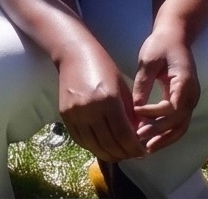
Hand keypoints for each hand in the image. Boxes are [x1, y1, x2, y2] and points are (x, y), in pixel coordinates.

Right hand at [55, 39, 143, 164]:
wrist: (74, 54)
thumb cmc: (103, 67)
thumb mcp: (123, 89)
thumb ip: (130, 114)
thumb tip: (137, 137)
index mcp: (108, 99)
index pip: (124, 135)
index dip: (135, 148)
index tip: (142, 152)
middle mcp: (90, 109)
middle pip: (109, 144)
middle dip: (124, 154)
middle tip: (132, 154)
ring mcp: (75, 113)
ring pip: (94, 146)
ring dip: (109, 154)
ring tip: (119, 153)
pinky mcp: (65, 115)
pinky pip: (80, 140)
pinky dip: (93, 147)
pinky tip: (102, 146)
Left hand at [129, 23, 198, 153]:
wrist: (175, 35)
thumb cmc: (161, 44)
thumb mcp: (148, 60)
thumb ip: (143, 83)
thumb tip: (134, 108)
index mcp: (185, 83)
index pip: (173, 107)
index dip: (154, 114)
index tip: (136, 113)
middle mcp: (192, 96)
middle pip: (179, 123)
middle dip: (159, 134)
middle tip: (138, 141)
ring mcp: (190, 101)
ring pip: (180, 127)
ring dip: (164, 139)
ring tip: (145, 149)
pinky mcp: (184, 102)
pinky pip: (178, 123)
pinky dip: (166, 133)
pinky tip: (151, 140)